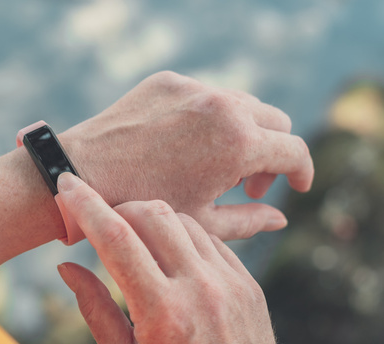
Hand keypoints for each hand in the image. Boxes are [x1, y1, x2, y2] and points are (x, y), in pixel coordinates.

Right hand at [55, 173, 320, 343]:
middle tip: (102, 221)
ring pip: (184, 219)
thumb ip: (94, 309)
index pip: (117, 240)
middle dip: (119, 206)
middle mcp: (200, 288)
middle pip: (153, 213)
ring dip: (151, 219)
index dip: (86, 206)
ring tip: (135, 241)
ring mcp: (230, 282)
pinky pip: (211, 238)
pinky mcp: (247, 283)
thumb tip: (66, 266)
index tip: (66, 184)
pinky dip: (183, 235)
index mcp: (162, 312)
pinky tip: (169, 255)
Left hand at [60, 71, 312, 239]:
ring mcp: (194, 88)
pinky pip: (205, 95)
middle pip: (275, 122)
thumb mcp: (201, 224)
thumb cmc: (141, 208)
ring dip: (242, 134)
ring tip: (214, 168)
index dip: (301, 172)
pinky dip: (208, 119)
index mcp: (239, 143)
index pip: (295, 150)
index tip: (296, 187)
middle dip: (271, 154)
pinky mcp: (168, 80)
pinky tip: (184, 147)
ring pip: (242, 104)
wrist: (82, 175)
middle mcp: (224, 105)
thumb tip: (281, 218)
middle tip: (246, 185)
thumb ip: (250, 221)